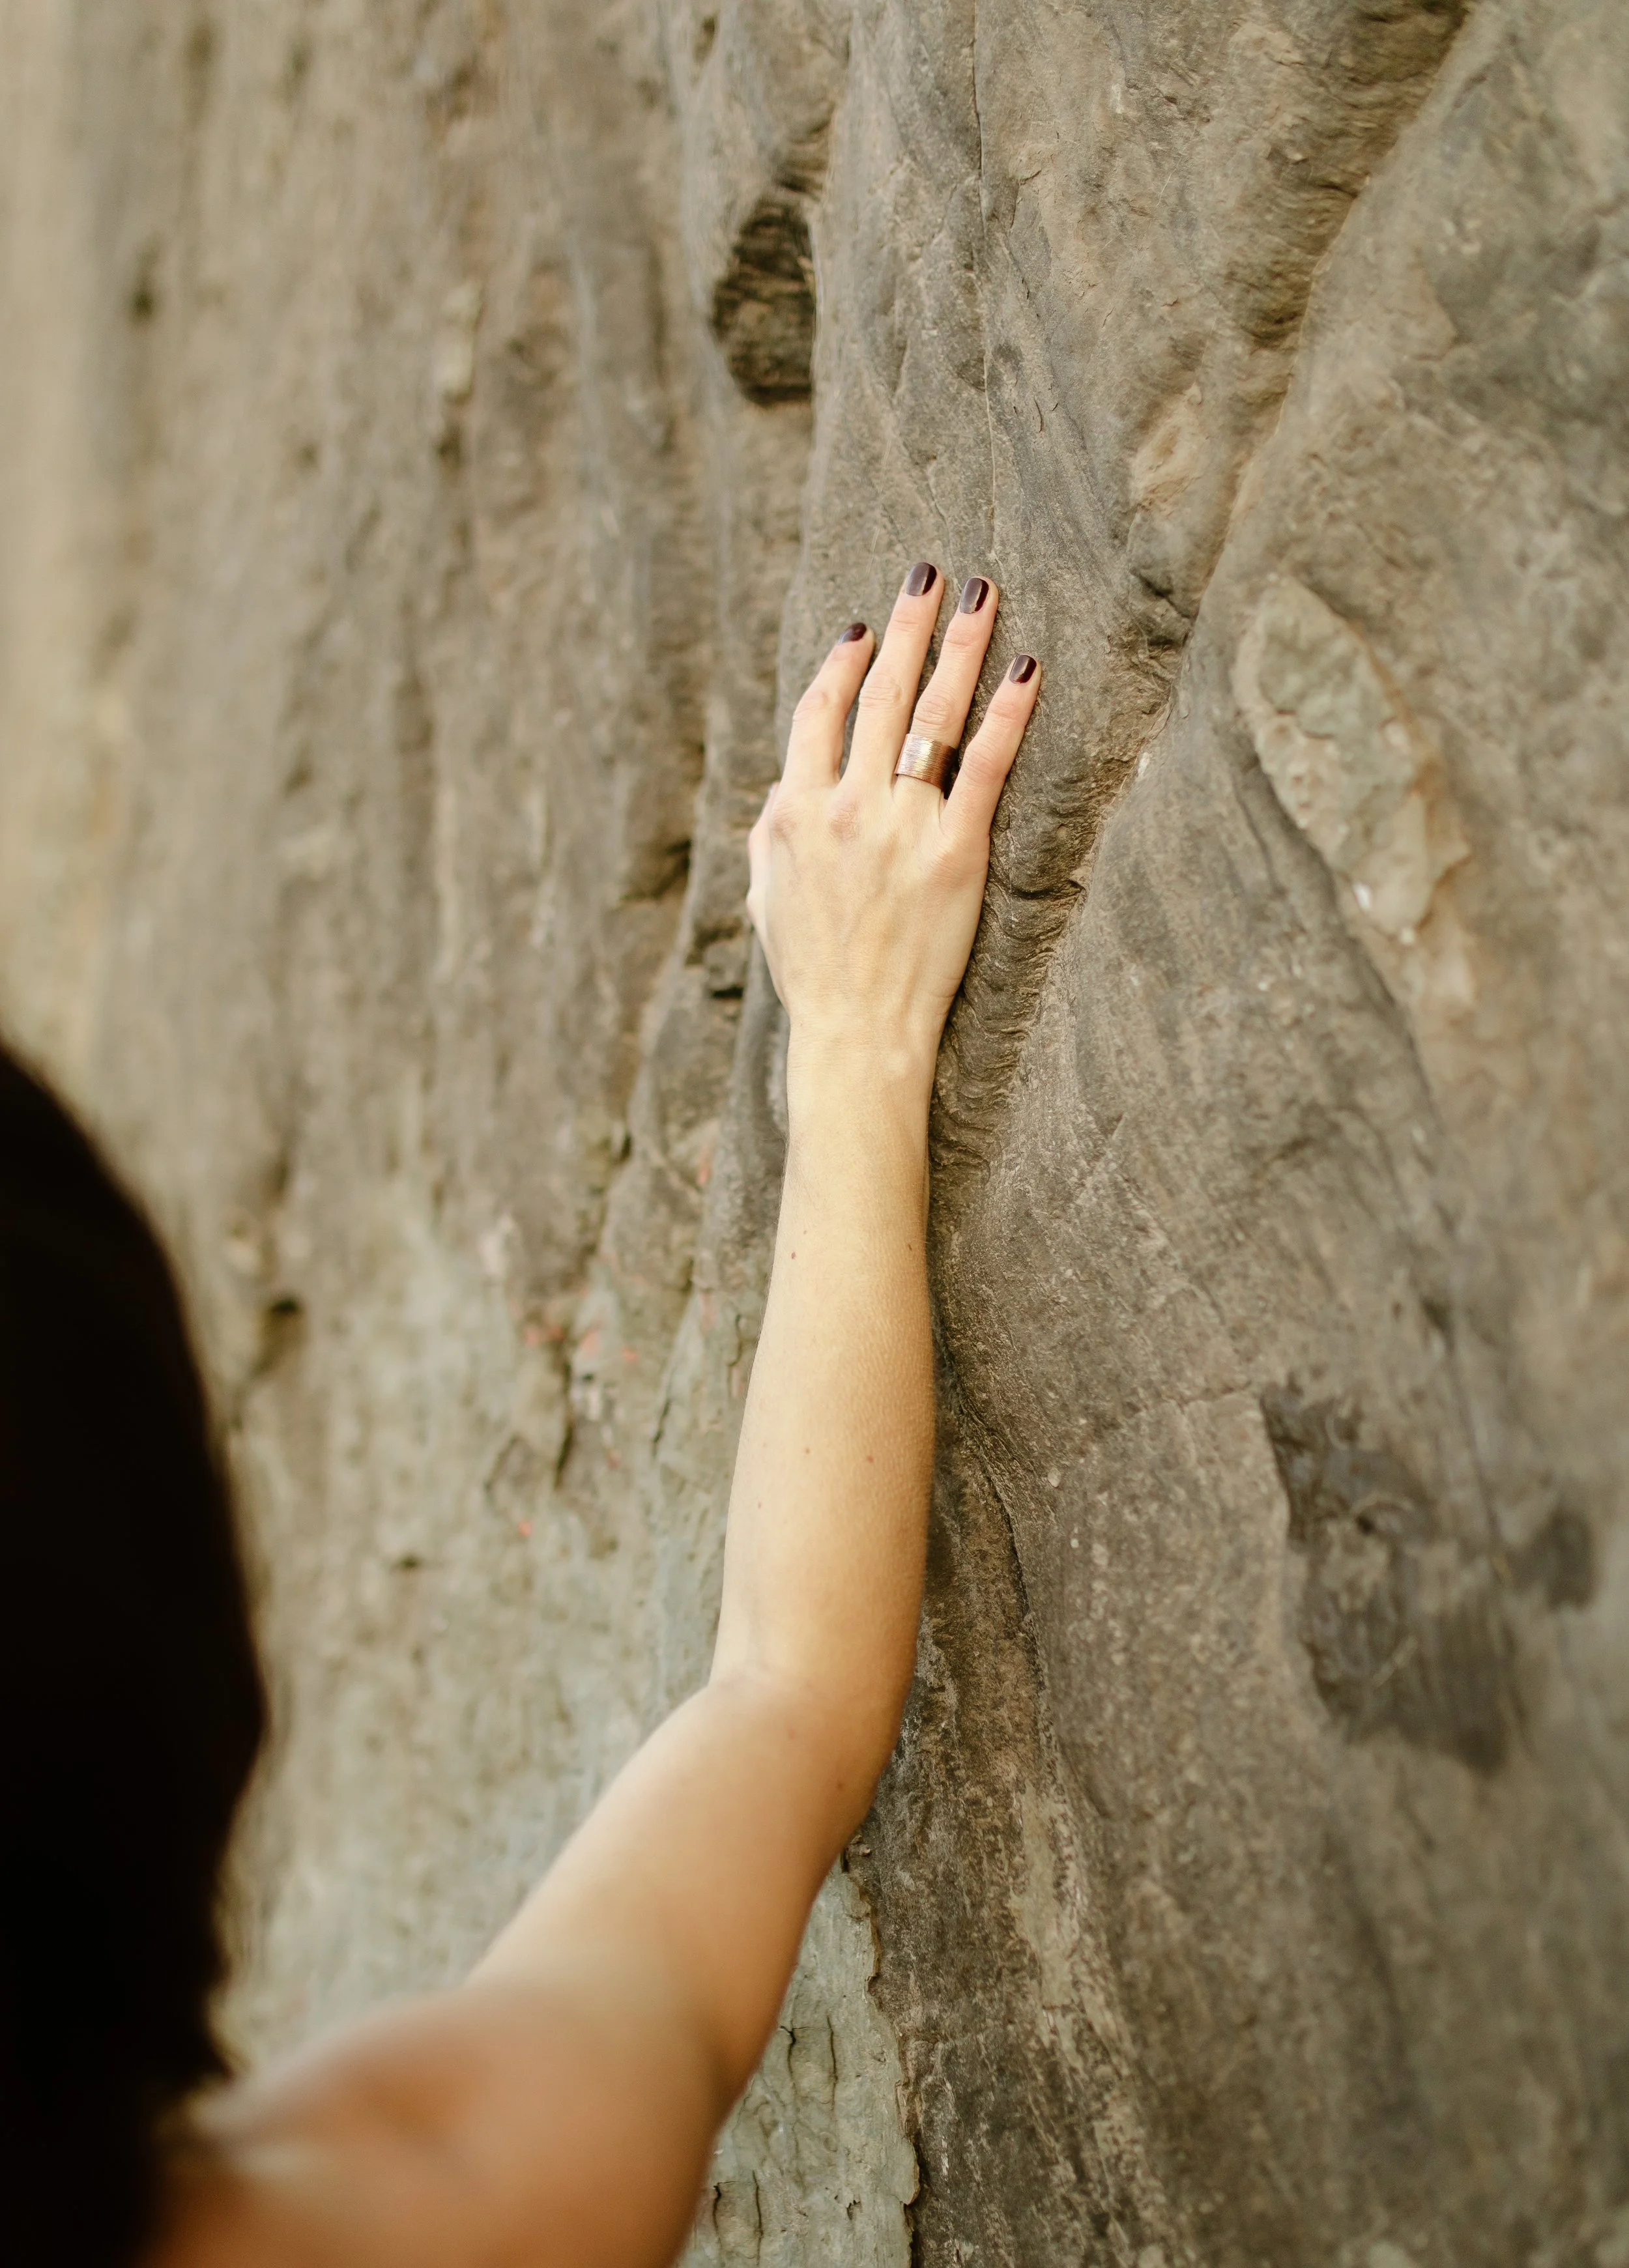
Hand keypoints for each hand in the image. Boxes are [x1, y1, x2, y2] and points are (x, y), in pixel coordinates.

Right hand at [746, 562, 1039, 1099]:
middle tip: (931, 573)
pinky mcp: (957, 853)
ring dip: (958, 646)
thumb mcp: (767, 895)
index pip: (819, 713)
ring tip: (982, 596)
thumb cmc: (812, 973)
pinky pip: (988, 767)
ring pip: (932, 714)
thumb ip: (775, 830)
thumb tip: (789, 787)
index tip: (864, 630)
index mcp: (794, 811)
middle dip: (907, 626)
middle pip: (879, 693)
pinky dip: (1009, 713)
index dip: (843, 663)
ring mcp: (902, 827)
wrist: (855, 1033)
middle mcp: (846, 806)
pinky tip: (1028, 670)